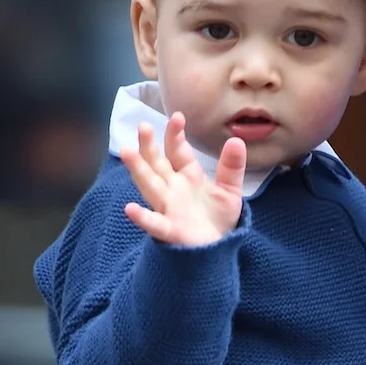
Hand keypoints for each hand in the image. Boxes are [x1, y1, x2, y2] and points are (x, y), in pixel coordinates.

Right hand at [120, 113, 246, 246]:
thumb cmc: (218, 217)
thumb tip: (237, 139)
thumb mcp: (230, 189)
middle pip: (157, 164)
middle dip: (150, 146)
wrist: (219, 247)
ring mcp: (168, 208)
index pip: (178, 152)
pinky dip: (143, 218)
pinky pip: (154, 224)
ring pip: (150, 186)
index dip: (175, 135)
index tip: (177, 117)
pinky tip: (130, 209)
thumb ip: (232, 166)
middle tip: (143, 126)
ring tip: (127, 152)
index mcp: (188, 176)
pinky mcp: (170, 230)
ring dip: (138, 170)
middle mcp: (173, 189)